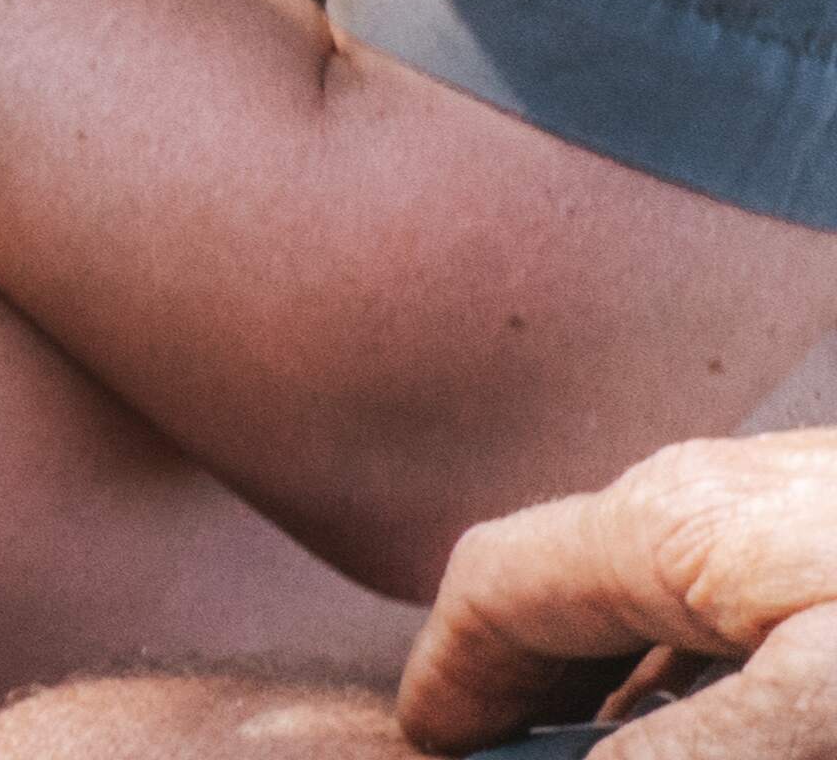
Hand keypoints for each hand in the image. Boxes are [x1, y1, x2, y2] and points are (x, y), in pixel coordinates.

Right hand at [400, 430, 836, 756]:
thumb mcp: (822, 694)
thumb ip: (695, 746)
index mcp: (661, 529)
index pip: (490, 587)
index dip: (445, 674)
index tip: (426, 742)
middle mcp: (691, 491)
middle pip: (545, 578)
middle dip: (504, 671)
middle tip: (490, 751)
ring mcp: (756, 494)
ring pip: (622, 578)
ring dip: (582, 664)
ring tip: (575, 742)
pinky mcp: (812, 513)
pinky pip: (694, 578)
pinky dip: (655, 649)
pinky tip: (691, 698)